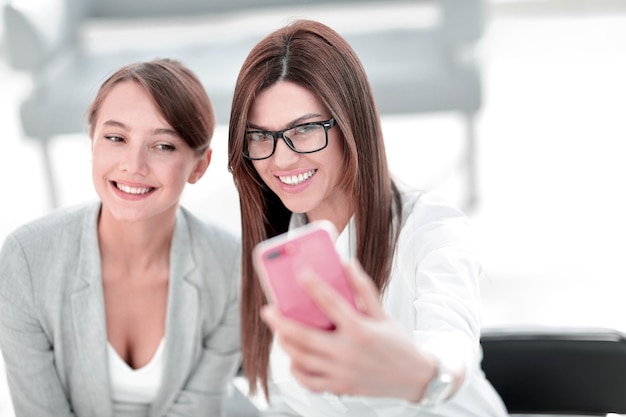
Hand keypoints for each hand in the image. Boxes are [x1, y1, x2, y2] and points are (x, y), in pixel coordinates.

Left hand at [260, 260, 435, 401]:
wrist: (414, 378)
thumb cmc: (397, 342)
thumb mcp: (382, 313)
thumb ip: (363, 288)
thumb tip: (347, 264)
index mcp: (360, 330)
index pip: (331, 304)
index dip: (313, 286)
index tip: (300, 274)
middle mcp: (347, 352)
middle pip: (304, 336)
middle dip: (281, 323)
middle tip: (268, 310)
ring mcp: (341, 373)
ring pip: (302, 358)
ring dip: (285, 343)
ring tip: (278, 330)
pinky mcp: (339, 387)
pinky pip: (309, 381)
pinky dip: (296, 369)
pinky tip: (293, 357)